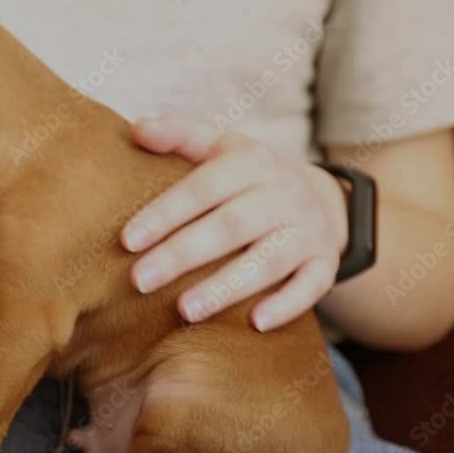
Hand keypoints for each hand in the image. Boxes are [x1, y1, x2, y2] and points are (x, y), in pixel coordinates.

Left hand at [122, 118, 348, 330]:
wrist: (326, 198)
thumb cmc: (252, 177)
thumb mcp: (222, 147)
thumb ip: (180, 136)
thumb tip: (138, 128)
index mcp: (250, 163)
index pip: (202, 188)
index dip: (165, 214)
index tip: (127, 241)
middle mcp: (282, 195)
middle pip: (230, 226)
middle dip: (183, 255)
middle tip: (139, 280)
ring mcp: (307, 230)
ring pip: (268, 260)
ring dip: (227, 286)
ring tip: (185, 310)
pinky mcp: (325, 263)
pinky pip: (312, 285)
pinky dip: (288, 305)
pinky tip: (256, 324)